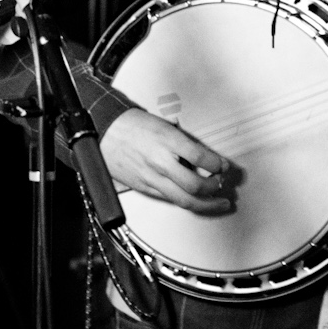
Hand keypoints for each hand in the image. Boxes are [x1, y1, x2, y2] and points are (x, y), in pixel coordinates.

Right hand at [100, 107, 235, 215]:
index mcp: (166, 141)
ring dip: (207, 204)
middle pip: (195, 185)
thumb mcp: (163, 124)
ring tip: (219, 201)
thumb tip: (204, 155)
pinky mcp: (145, 188)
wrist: (103, 132)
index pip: (200, 157)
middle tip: (222, 183)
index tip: (224, 165)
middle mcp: (159, 162)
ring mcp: (151, 178)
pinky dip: (187, 202)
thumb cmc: (131, 124)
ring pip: (184, 200)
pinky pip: (170, 200)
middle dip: (214, 187)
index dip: (217, 164)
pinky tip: (196, 201)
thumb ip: (183, 141)